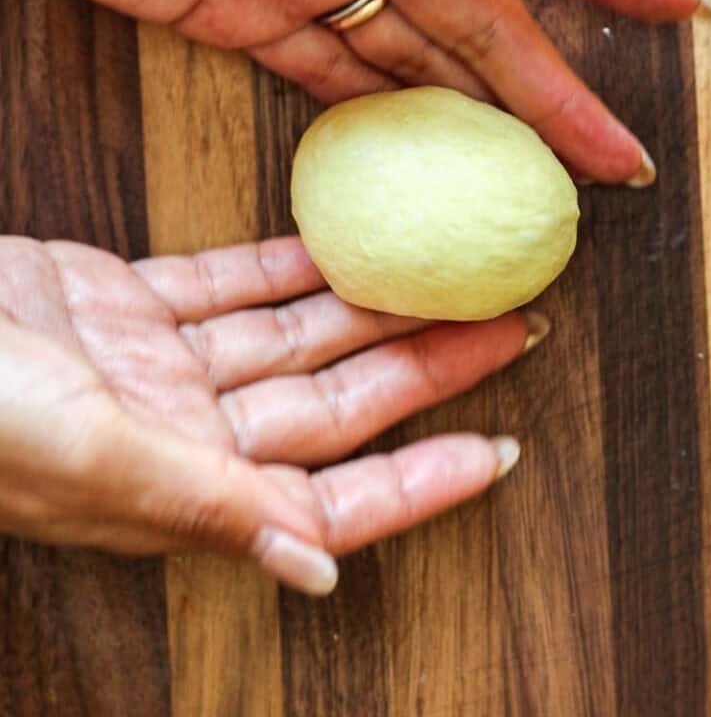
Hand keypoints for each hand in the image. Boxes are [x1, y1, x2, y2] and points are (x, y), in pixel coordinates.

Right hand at [0, 236, 541, 594]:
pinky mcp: (127, 305)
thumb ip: (212, 514)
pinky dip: (285, 264)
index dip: (424, 480)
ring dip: (371, 307)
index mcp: (188, 494)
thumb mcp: (92, 462)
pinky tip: (342, 248)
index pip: (338, 497)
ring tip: (446, 279)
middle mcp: (188, 436)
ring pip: (295, 336)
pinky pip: (228, 282)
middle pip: (338, 405)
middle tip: (505, 329)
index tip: (502, 450)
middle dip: (425, 369)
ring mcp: (159, 368)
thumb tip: (318, 575)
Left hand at [14, 0, 710, 184]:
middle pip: (485, 35)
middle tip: (617, 166)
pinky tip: (418, 165)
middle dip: (554, 102)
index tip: (683, 18)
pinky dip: (372, 120)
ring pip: (416, 66)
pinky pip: (327, 77)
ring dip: (473, 127)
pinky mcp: (243, 14)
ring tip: (533, 188)